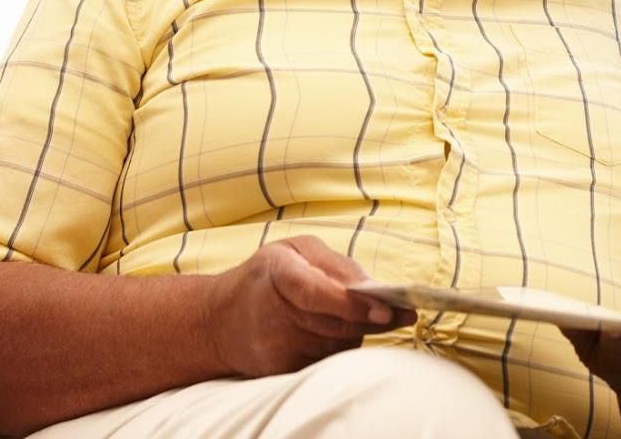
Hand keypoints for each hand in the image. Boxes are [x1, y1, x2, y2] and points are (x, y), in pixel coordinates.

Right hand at [205, 236, 416, 377]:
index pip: (316, 293)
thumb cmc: (265, 278)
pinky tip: (330, 332)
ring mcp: (274, 346)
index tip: (386, 310)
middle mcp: (272, 313)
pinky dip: (339, 346)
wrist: (218, 321)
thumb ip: (335, 264)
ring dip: (356, 330)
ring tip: (353, 315)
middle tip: (402, 312)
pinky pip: (326, 361)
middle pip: (335, 323)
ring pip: (337, 344)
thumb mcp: (295, 251)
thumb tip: (373, 287)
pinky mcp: (279, 369)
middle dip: (372, 319)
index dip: (352, 304)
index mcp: (276, 272)